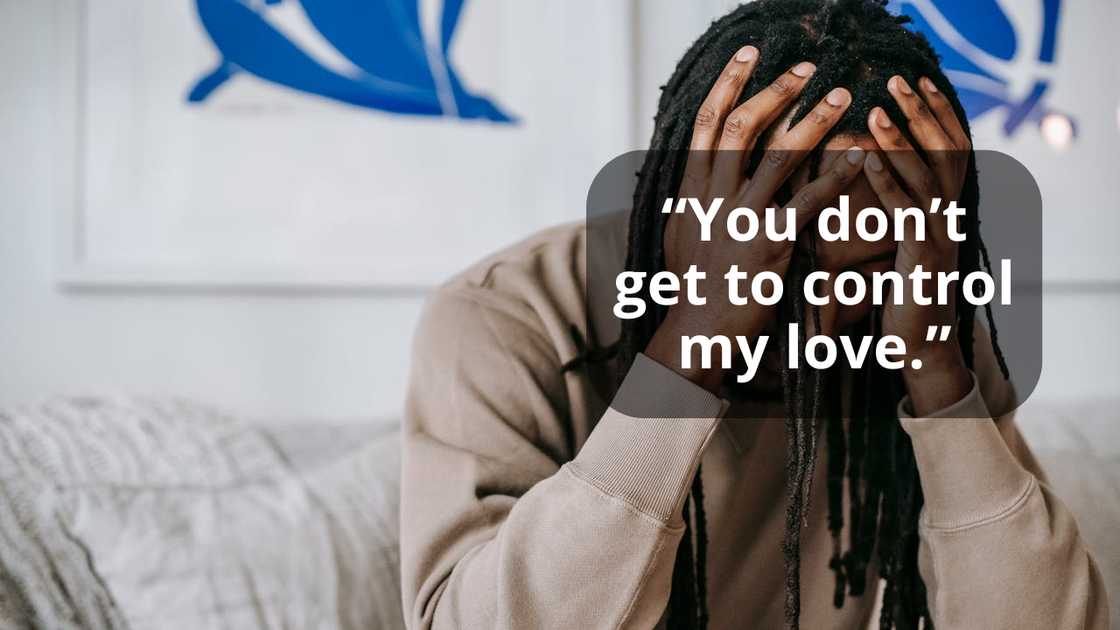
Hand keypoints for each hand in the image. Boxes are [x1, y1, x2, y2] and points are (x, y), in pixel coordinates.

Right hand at [644, 47, 863, 391]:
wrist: (697, 331)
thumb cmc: (692, 285)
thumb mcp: (681, 233)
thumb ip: (693, 197)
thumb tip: (697, 170)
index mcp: (691, 189)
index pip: (705, 123)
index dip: (728, 84)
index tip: (750, 56)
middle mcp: (712, 197)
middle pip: (739, 128)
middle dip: (774, 92)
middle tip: (808, 69)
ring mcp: (740, 220)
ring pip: (777, 156)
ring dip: (813, 121)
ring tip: (842, 96)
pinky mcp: (770, 245)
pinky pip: (808, 201)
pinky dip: (836, 175)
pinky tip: (859, 156)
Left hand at [863, 75, 971, 413]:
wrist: (919, 349)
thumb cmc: (902, 297)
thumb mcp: (901, 249)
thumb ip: (894, 215)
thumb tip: (864, 181)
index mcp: (946, 213)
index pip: (949, 151)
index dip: (937, 115)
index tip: (917, 83)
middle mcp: (950, 218)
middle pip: (944, 152)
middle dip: (921, 115)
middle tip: (899, 81)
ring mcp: (939, 238)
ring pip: (926, 178)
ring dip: (901, 142)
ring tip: (879, 111)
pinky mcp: (920, 260)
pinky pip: (905, 214)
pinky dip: (888, 185)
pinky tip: (866, 162)